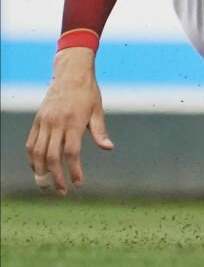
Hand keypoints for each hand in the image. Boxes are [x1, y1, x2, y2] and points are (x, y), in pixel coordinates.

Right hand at [26, 47, 112, 194]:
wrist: (70, 74)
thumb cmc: (88, 93)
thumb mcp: (98, 111)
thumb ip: (100, 132)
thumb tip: (109, 148)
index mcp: (74, 122)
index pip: (71, 152)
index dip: (74, 170)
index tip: (78, 184)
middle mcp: (56, 124)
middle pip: (52, 157)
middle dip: (56, 177)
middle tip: (63, 191)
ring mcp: (44, 122)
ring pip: (38, 152)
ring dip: (41, 172)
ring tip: (46, 186)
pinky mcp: (37, 121)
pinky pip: (31, 144)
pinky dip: (33, 158)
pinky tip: (37, 169)